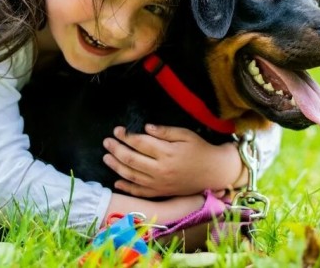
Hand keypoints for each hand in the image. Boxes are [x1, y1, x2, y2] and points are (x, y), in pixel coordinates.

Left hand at [102, 124, 245, 197]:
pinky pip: (140, 192)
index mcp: (167, 153)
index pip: (140, 143)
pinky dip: (127, 188)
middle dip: (116, 149)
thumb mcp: (185, 134)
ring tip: (106, 158)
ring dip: (116, 166)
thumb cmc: (200, 150)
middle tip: (106, 142)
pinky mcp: (161, 192)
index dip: (126, 136)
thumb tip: (145, 127)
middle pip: (132, 159)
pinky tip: (116, 182)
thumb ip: (164, 131)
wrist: (214, 172)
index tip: (117, 130)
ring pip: (132, 176)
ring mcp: (160, 184)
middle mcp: (161, 170)